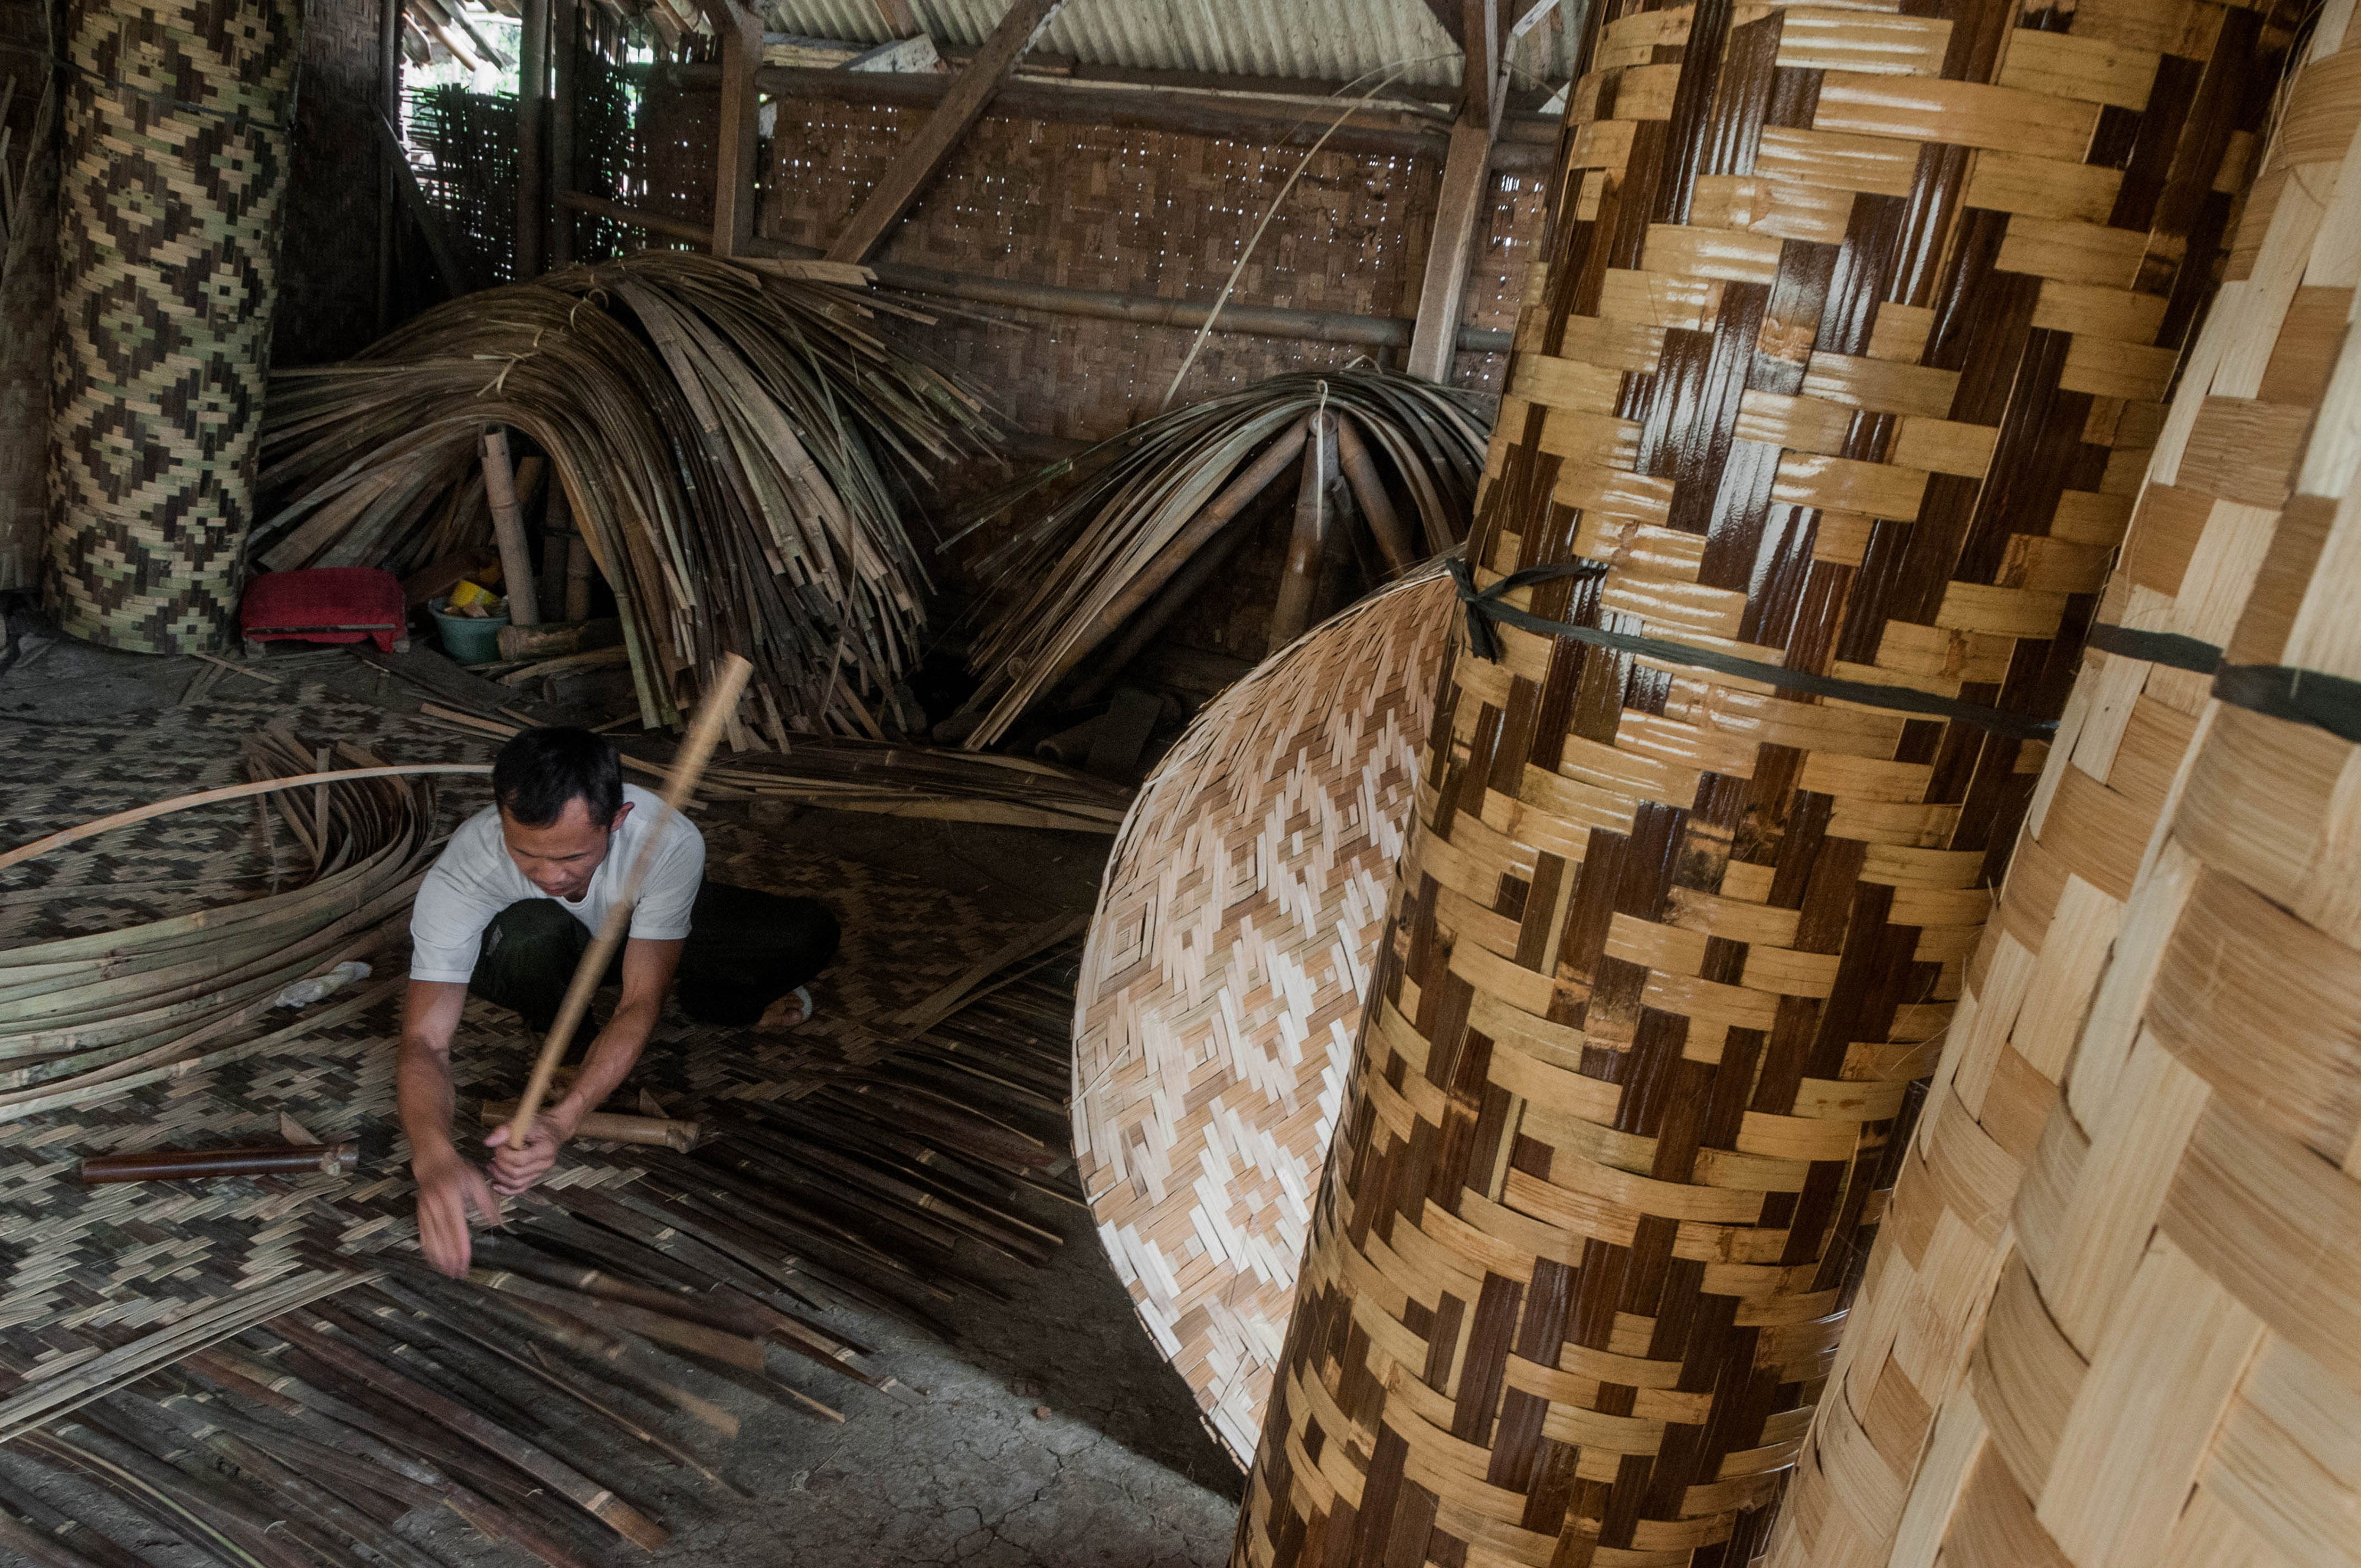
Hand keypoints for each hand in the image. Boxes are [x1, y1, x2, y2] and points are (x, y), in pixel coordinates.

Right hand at [413, 1148, 499, 1276]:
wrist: (431, 1161)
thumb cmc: (457, 1170)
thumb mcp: (476, 1181)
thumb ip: (486, 1203)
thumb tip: (498, 1223)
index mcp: (452, 1197)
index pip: (456, 1227)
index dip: (460, 1246)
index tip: (465, 1261)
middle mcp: (436, 1206)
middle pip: (443, 1237)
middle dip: (451, 1257)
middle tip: (459, 1274)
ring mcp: (425, 1210)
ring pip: (431, 1239)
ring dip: (439, 1257)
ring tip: (448, 1272)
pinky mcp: (420, 1213)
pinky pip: (423, 1235)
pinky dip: (428, 1249)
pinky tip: (434, 1261)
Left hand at [483, 1103, 577, 1195]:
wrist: (551, 1130)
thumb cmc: (538, 1125)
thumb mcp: (522, 1122)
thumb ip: (505, 1130)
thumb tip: (489, 1142)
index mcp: (545, 1149)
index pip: (521, 1160)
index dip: (505, 1154)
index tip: (500, 1145)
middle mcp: (544, 1164)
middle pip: (517, 1173)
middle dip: (500, 1164)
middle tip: (496, 1153)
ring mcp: (539, 1173)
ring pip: (516, 1183)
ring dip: (499, 1175)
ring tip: (492, 1164)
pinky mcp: (532, 1177)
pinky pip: (519, 1189)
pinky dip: (505, 1189)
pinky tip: (495, 1183)